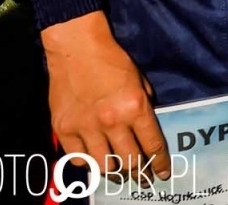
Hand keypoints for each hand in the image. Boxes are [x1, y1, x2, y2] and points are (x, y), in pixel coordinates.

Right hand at [42, 12, 170, 182]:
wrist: (76, 49)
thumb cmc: (113, 61)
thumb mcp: (140, 81)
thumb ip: (145, 107)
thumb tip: (147, 131)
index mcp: (135, 107)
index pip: (152, 145)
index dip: (161, 163)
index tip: (163, 174)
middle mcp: (111, 121)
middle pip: (129, 162)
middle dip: (140, 174)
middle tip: (144, 179)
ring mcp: (85, 128)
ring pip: (103, 166)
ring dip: (115, 172)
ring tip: (120, 173)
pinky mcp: (63, 129)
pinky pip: (78, 158)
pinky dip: (88, 162)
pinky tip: (94, 159)